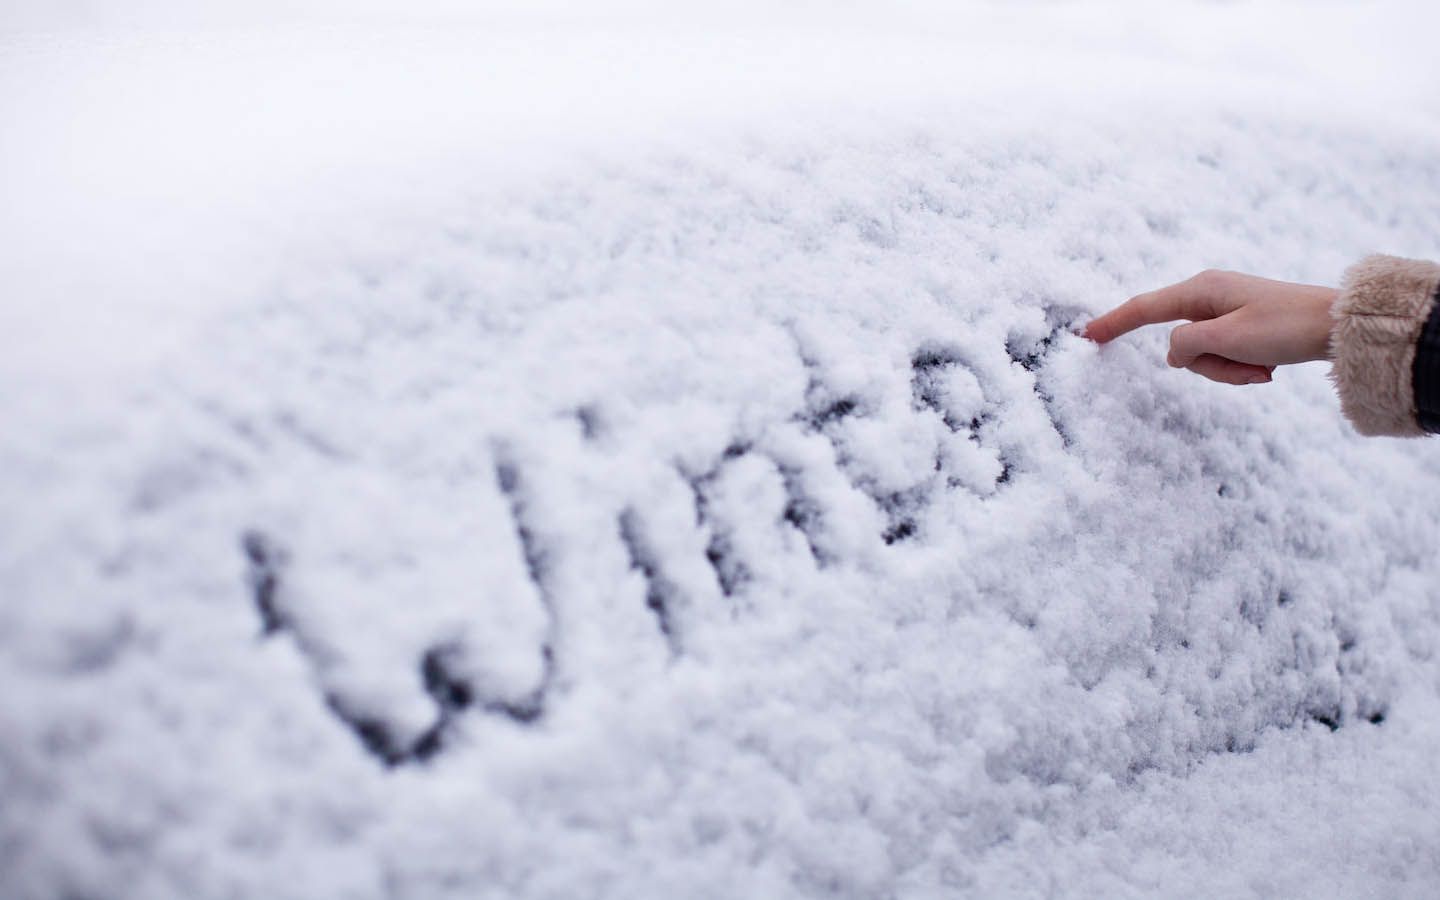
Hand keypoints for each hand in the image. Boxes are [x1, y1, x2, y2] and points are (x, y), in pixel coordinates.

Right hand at [1083, 269, 1337, 384]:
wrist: (1339, 325)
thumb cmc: (1286, 327)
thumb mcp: (1229, 340)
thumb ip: (1186, 346)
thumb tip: (1172, 353)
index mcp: (1201, 290)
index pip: (1144, 309)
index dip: (1113, 323)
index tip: (1086, 334)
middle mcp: (1209, 296)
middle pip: (1181, 344)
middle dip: (1208, 367)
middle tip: (1248, 369)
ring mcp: (1225, 311)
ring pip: (1202, 355)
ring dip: (1229, 371)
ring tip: (1262, 368)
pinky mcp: (1241, 325)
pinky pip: (1223, 356)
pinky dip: (1241, 368)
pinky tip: (1269, 366)